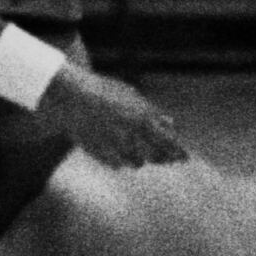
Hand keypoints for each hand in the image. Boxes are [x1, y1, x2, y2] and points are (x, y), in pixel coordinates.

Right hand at [38, 65, 188, 169]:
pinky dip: (123, 161)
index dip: (178, 151)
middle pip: (155, 156)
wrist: (71, 96)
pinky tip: (123, 155)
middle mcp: (130, 136)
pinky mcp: (100, 155)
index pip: (167, 141)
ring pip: (137, 163)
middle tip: (169, 159)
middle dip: (164, 158)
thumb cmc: (103, 90)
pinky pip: (118, 164)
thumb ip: (152, 112)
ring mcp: (114, 147)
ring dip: (143, 159)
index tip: (185, 158)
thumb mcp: (131, 95)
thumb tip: (171, 123)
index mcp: (141, 119)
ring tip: (146, 155)